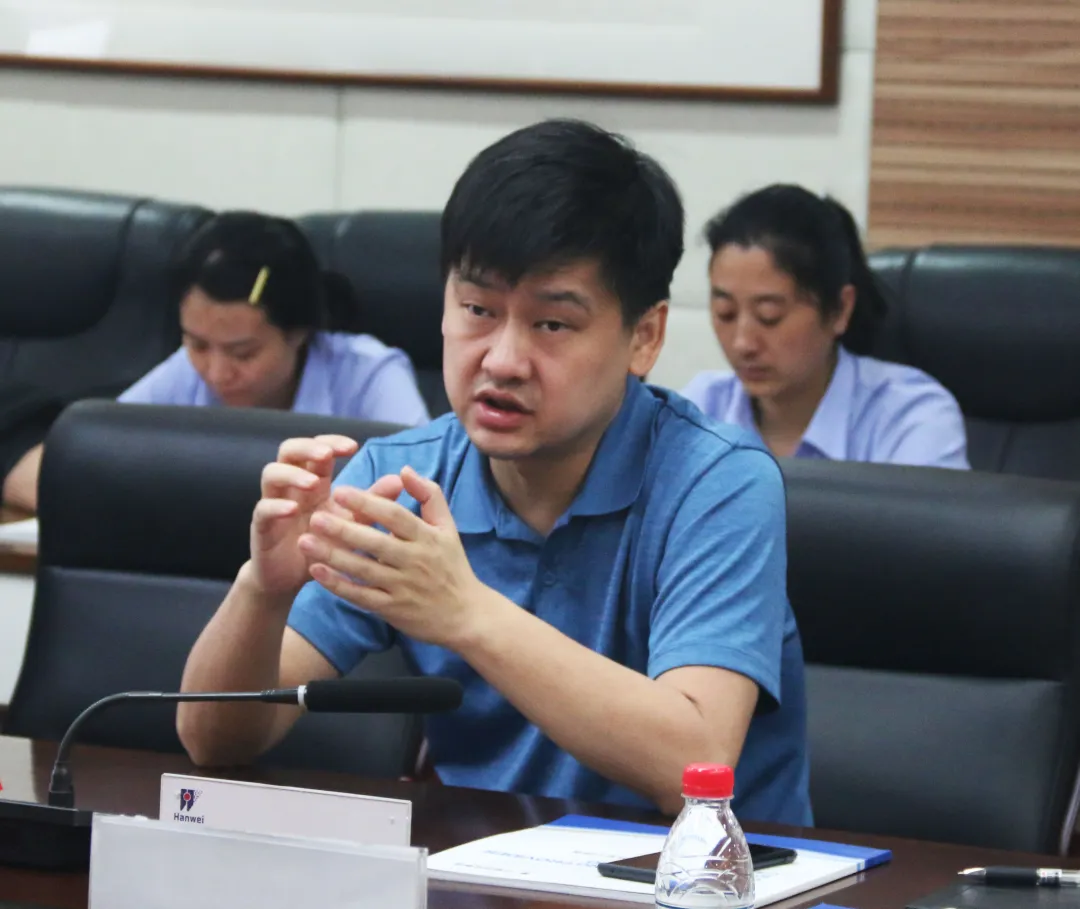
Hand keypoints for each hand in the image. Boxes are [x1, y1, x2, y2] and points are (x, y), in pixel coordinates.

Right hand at [248, 435, 402, 598]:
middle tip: (327, 453)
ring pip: (271, 474)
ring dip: (292, 474)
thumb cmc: (323, 546)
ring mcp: (273, 504)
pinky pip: (263, 510)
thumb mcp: (351, 523)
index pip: (317, 449)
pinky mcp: (261, 527)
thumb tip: (398, 480)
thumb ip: (370, 502)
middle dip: (307, 447)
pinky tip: (292, 510)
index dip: (332, 442)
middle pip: (289, 451)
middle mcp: (291, 487)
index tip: (353, 446)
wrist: (293, 579)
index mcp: (314, 482)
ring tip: (312, 482)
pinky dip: (276, 507)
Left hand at [298, 466, 490, 647]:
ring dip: (332, 555)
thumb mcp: (448, 528)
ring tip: (304, 540)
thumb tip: (405, 469)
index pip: (395, 516)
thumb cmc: (453, 567)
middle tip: (315, 515)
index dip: (368, 503)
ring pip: (362, 570)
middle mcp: (414, 561)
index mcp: (427, 537)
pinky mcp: (392, 609)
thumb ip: (430, 495)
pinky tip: (316, 571)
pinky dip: (338, 585)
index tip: (341, 491)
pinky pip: (360, 596)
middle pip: (375, 543)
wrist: (466, 616)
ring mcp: (402, 587)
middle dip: (343, 529)